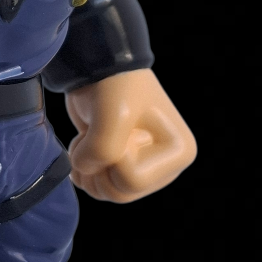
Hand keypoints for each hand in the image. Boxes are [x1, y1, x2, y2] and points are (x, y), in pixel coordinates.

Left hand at [65, 68, 196, 203]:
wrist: (97, 68)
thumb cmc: (115, 86)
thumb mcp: (112, 115)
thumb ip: (102, 151)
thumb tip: (85, 169)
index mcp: (178, 152)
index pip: (133, 181)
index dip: (112, 158)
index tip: (116, 128)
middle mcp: (165, 166)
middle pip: (120, 194)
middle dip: (97, 170)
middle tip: (92, 138)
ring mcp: (144, 168)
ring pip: (107, 194)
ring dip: (88, 170)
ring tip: (86, 140)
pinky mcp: (122, 166)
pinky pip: (98, 187)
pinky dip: (83, 170)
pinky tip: (83, 146)